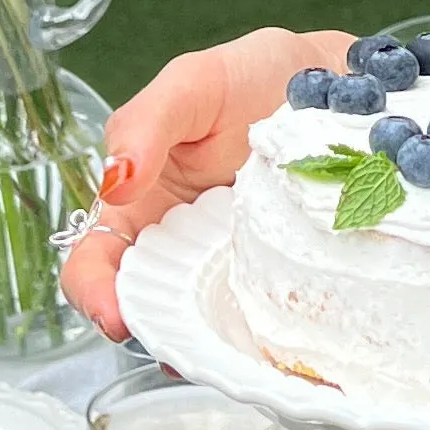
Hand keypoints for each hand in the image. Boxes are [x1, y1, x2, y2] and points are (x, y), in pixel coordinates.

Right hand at [62, 24, 350, 339]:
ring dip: (203, 345)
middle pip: (146, 305)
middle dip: (152, 333)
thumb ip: (145, 124)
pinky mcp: (277, 276)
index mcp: (140, 201)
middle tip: (175, 346)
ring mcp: (230, 265)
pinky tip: (268, 344)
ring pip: (200, 323)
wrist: (337, 85)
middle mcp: (179, 243)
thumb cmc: (254, 76)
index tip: (113, 314)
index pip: (95, 259)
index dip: (92, 291)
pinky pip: (258, 319)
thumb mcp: (192, 83)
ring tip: (224, 353)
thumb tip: (114, 182)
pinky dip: (255, 339)